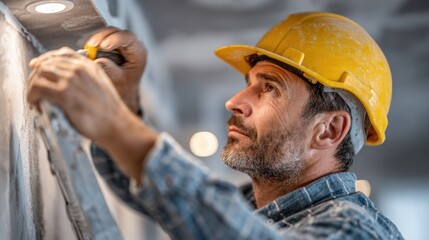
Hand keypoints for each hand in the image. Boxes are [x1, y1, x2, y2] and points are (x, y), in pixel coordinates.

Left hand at [27, 47, 156, 181]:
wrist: (117, 125)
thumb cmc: (110, 113)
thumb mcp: (101, 88)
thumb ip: (87, 80)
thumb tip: (67, 83)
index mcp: (90, 66)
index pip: (62, 53)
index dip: (46, 58)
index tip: (37, 66)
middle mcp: (80, 69)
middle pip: (47, 63)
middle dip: (35, 75)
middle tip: (33, 88)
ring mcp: (72, 80)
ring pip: (40, 74)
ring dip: (32, 87)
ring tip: (34, 99)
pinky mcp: (65, 93)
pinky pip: (38, 88)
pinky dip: (32, 96)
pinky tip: (36, 104)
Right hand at [85, 27, 146, 113]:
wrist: (123, 91)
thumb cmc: (124, 87)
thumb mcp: (118, 81)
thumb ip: (109, 69)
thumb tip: (98, 60)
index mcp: (139, 53)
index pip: (128, 39)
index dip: (115, 39)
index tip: (103, 46)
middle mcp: (133, 44)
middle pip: (117, 32)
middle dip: (102, 37)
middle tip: (91, 46)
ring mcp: (123, 42)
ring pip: (109, 33)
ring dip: (97, 39)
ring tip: (89, 48)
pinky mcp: (113, 43)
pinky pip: (103, 37)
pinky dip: (96, 42)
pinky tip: (90, 48)